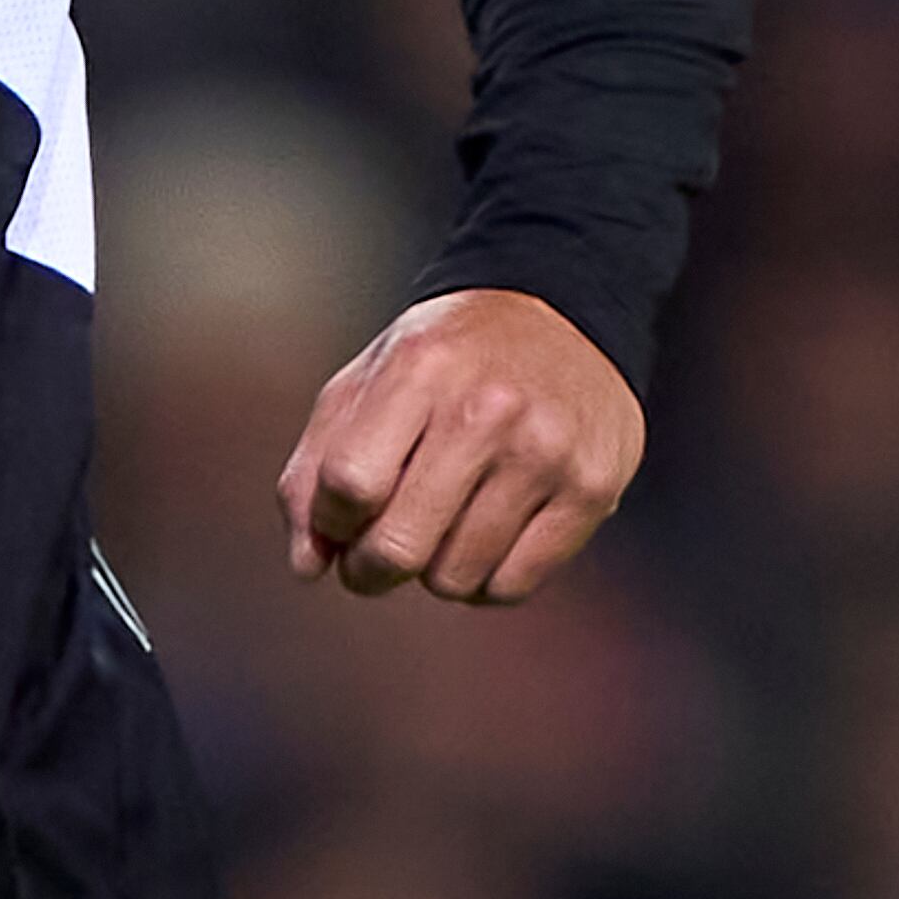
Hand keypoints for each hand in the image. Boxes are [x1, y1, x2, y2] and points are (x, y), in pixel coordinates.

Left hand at [274, 287, 640, 605]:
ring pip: (455, 578)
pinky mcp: (590, 490)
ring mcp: (545, 452)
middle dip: (370, 569)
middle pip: (399, 544)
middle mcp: (487, 409)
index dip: (331, 522)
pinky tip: (484, 541)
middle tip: (376, 557)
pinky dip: (485, 582)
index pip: (349, 483)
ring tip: (442, 529)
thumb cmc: (450, 357)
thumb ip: (316, 467)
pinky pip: (512, 587)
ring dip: (433, 572)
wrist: (564, 311)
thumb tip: (307, 565)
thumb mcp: (371, 379)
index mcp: (420, 368)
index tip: (341, 520)